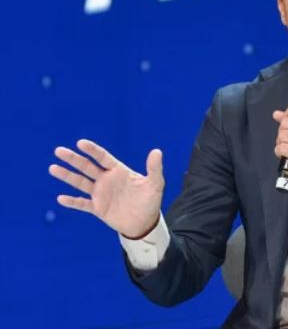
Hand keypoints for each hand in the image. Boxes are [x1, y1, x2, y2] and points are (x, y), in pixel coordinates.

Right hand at [49, 139, 164, 238]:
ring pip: (81, 182)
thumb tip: (157, 151)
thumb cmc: (150, 200)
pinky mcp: (98, 208)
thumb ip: (154, 168)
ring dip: (67, 176)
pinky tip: (61, 198)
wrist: (145, 222)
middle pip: (87, 167)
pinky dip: (72, 202)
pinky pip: (82, 204)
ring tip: (53, 168)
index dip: (92, 150)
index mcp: (119, 171)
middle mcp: (106, 180)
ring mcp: (101, 194)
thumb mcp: (155, 183)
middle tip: (59, 151)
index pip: (103, 157)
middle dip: (73, 159)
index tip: (80, 143)